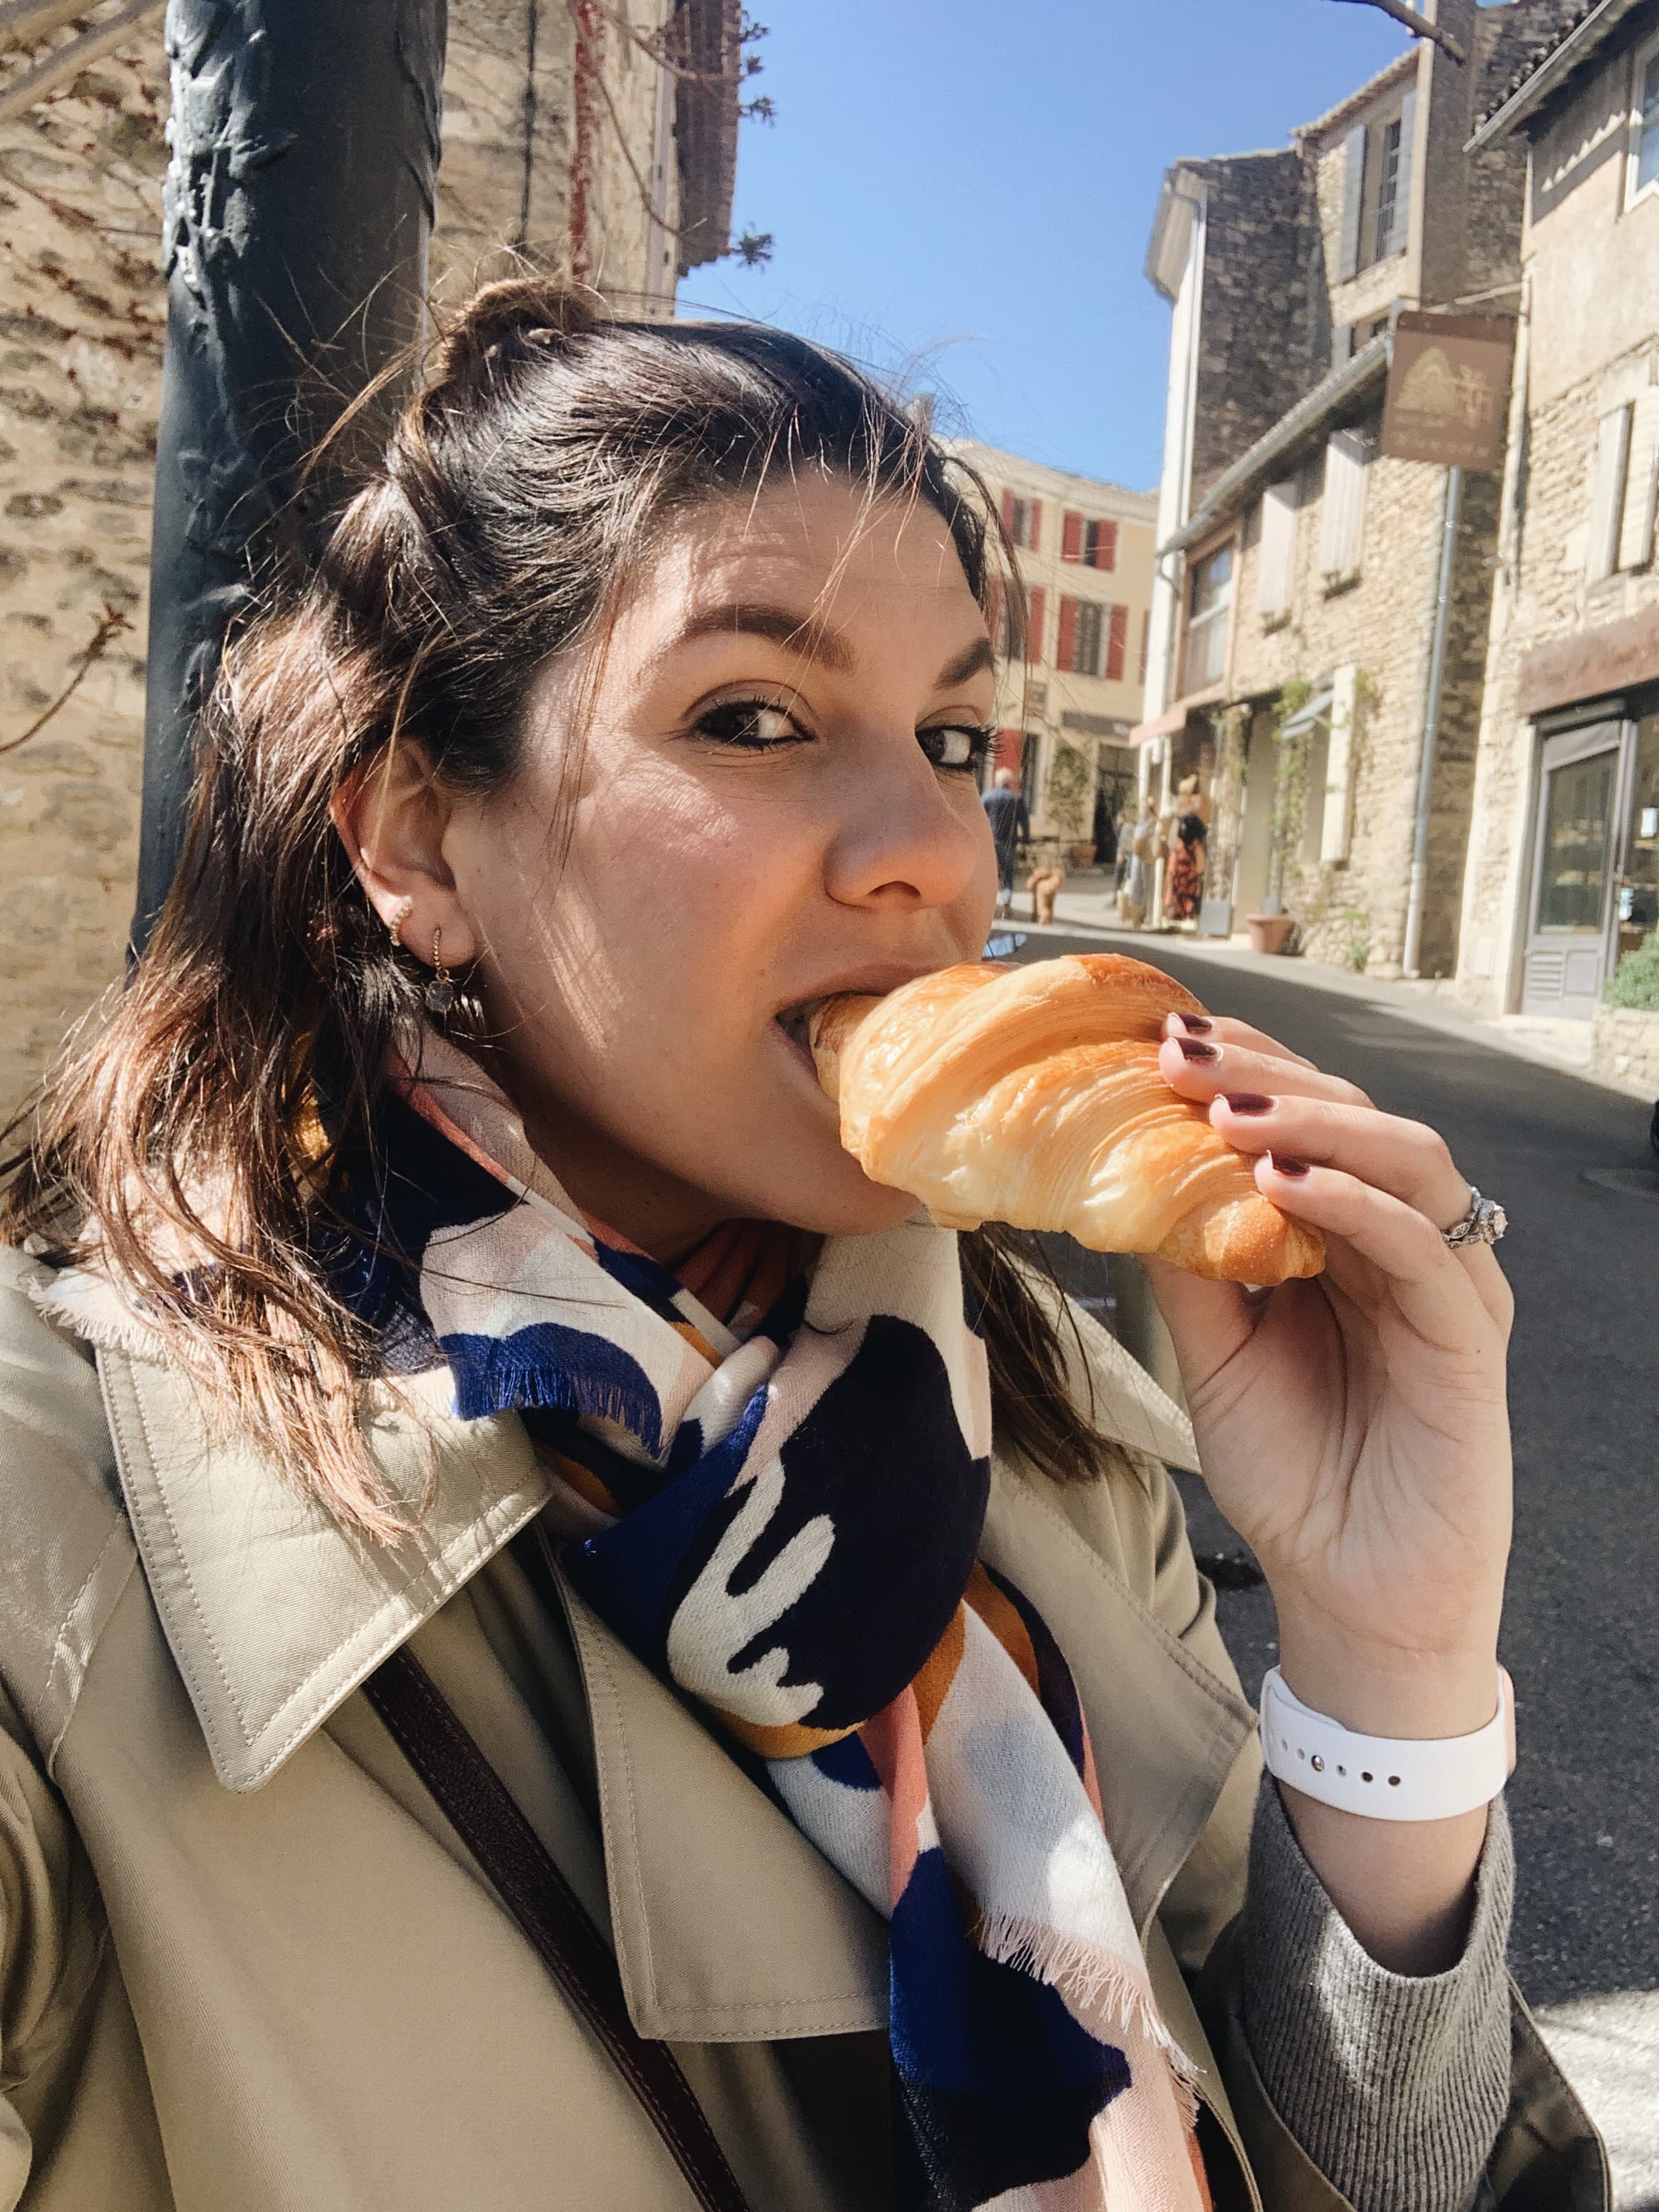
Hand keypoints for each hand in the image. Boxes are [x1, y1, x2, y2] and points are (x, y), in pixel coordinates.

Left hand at [1148, 1012, 1512, 1745]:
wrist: (1352, 1595)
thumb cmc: (1295, 1474)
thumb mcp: (1215, 1354)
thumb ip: (1190, 1265)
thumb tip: (1129, 1170)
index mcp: (1342, 1235)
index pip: (1302, 1122)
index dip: (1239, 1073)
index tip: (1156, 1040)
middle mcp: (1399, 1241)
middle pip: (1352, 1117)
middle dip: (1265, 1074)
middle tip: (1181, 1050)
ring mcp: (1442, 1281)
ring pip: (1404, 1157)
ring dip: (1313, 1121)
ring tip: (1227, 1110)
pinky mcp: (1469, 1335)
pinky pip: (1423, 1246)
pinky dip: (1356, 1203)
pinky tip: (1284, 1186)